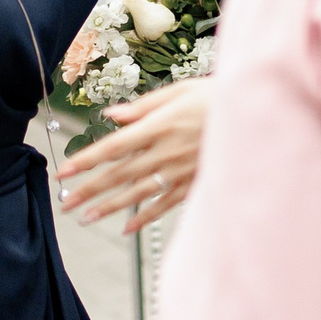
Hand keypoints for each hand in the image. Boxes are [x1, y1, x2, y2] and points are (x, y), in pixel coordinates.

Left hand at [57, 79, 204, 233]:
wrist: (256, 118)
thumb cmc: (216, 98)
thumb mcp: (180, 91)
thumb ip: (143, 106)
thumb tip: (111, 115)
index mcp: (158, 126)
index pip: (113, 146)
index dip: (87, 160)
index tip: (64, 170)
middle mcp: (165, 152)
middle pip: (119, 174)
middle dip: (89, 189)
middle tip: (66, 203)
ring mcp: (179, 172)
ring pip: (137, 193)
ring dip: (110, 207)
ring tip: (86, 218)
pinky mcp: (193, 183)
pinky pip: (164, 205)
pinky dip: (145, 217)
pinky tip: (126, 228)